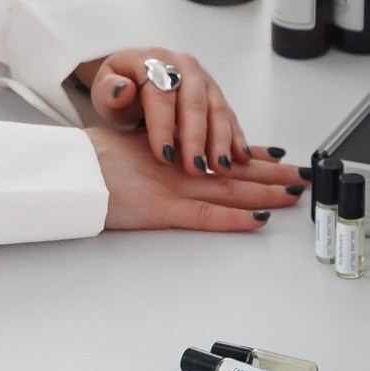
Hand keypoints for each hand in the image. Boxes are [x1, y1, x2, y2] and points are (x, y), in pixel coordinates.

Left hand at [74, 48, 279, 174]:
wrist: (137, 75)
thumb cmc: (120, 86)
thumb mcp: (105, 88)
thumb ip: (109, 89)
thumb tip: (123, 89)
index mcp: (153, 60)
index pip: (160, 95)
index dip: (163, 127)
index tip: (164, 156)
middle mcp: (184, 66)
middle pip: (194, 103)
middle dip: (196, 138)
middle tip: (194, 168)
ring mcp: (204, 79)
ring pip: (217, 109)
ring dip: (221, 140)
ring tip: (220, 167)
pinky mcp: (216, 94)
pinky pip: (229, 116)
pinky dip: (236, 137)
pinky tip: (241, 157)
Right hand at [90, 128, 303, 232]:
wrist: (68, 170)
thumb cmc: (89, 163)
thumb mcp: (126, 150)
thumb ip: (150, 154)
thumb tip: (165, 156)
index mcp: (173, 153)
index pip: (219, 155)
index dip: (250, 156)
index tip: (275, 156)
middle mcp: (180, 168)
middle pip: (235, 171)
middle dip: (271, 174)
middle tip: (302, 175)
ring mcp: (175, 188)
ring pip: (230, 190)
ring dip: (265, 192)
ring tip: (293, 193)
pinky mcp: (163, 210)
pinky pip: (206, 216)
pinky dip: (234, 219)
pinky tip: (258, 219)